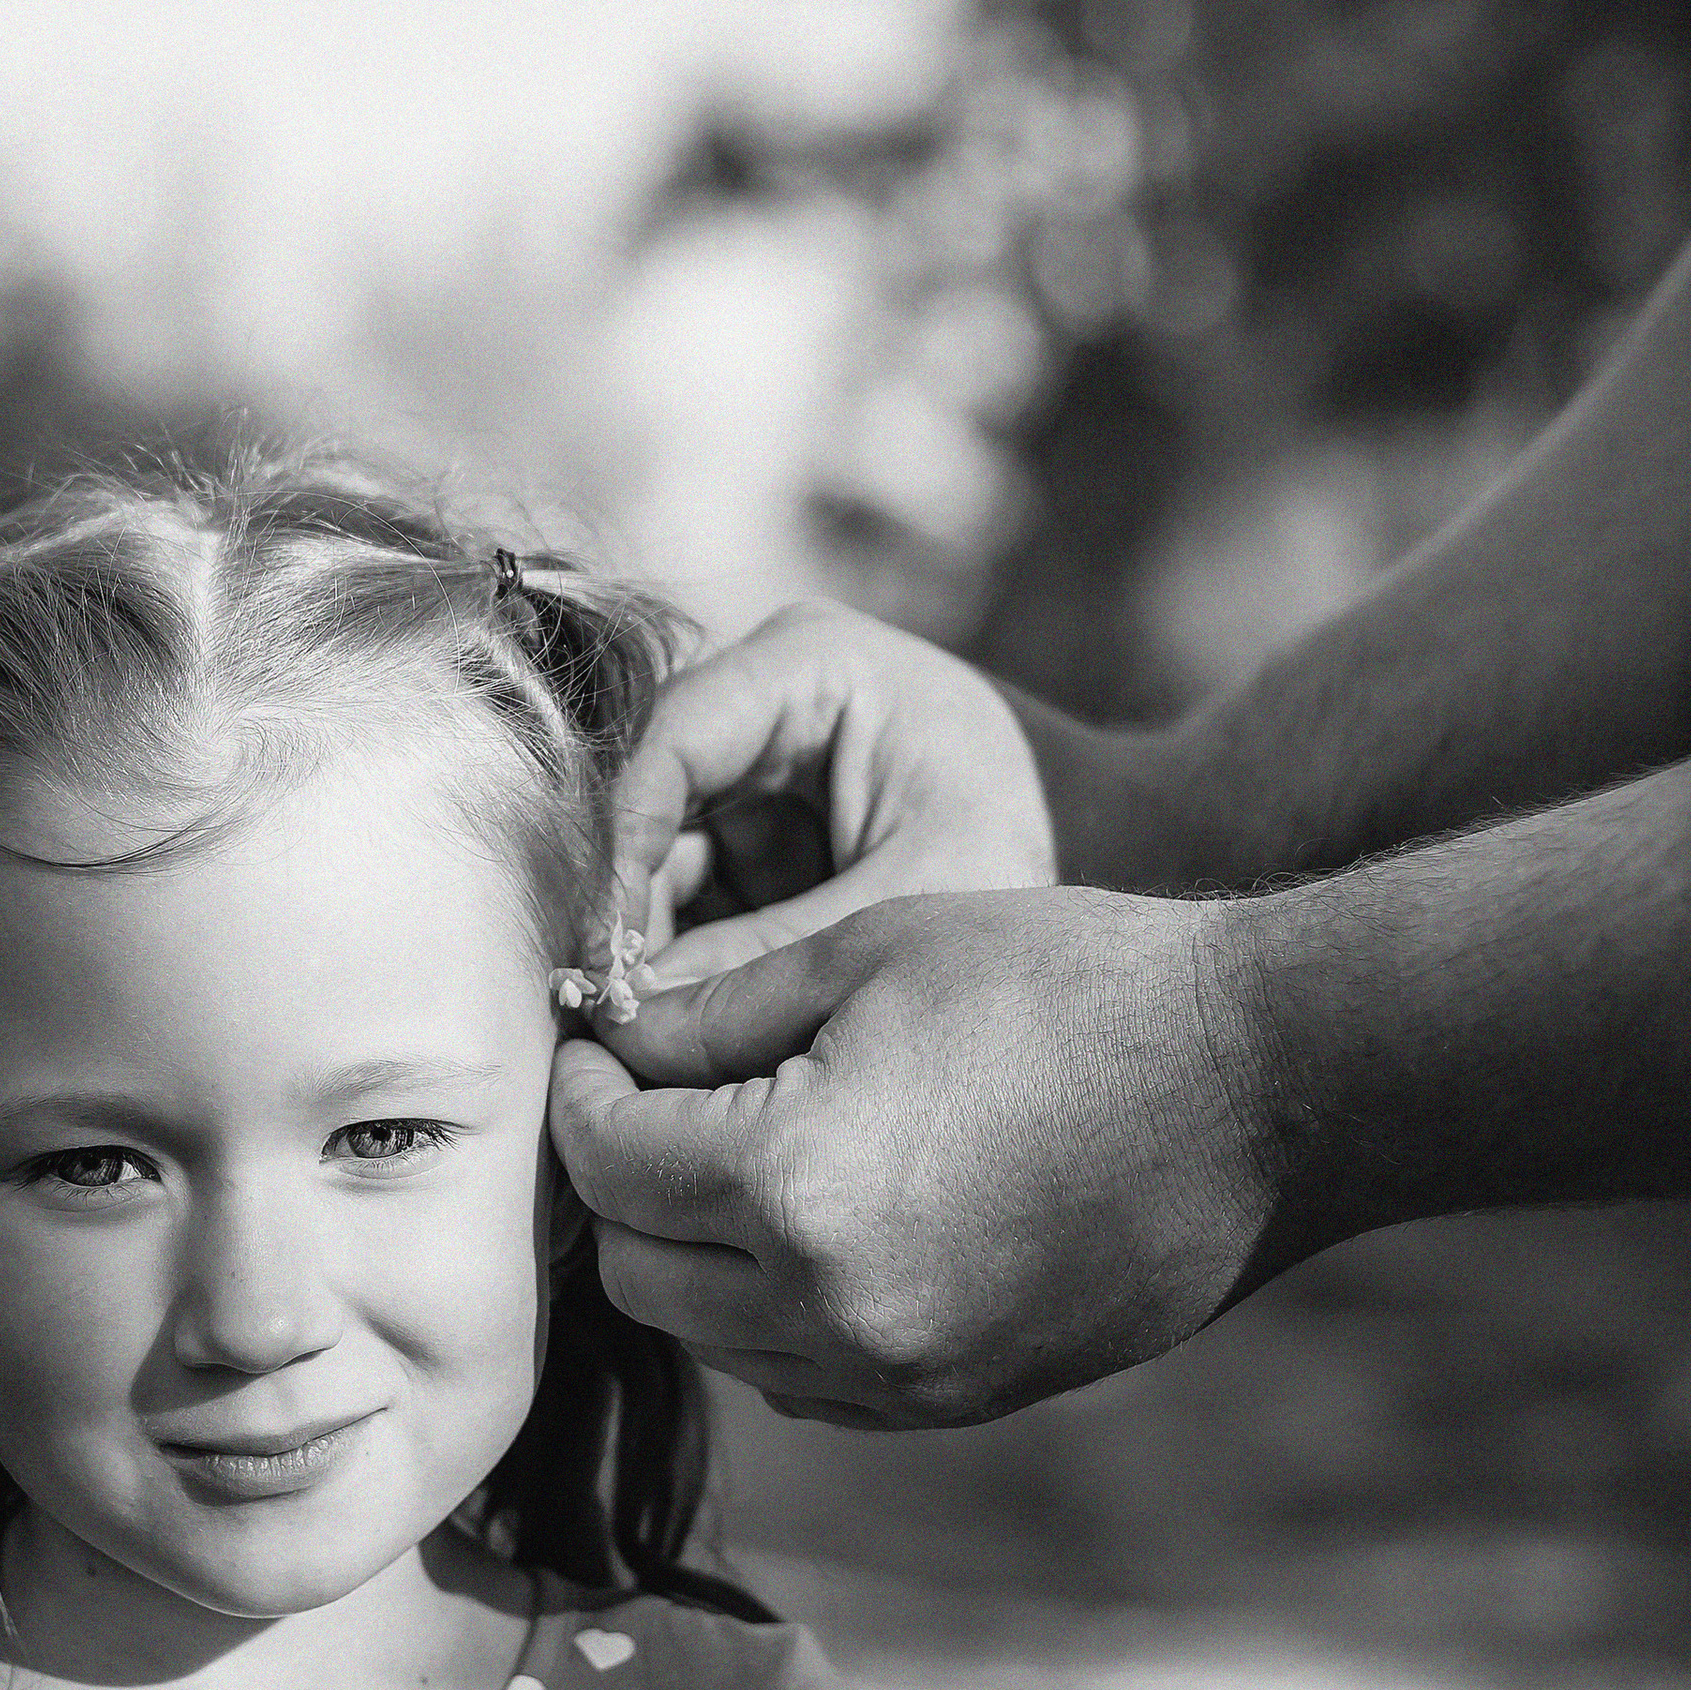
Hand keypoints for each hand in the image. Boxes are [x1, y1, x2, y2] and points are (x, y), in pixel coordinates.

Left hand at [548, 888, 1276, 1423]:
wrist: (1264, 1083)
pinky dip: (774, 1314)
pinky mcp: (957, 1400)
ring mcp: (900, 1374)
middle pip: (637, 1274)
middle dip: (620, 1185)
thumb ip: (710, 1018)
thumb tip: (606, 1046)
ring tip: (727, 1156)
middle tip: (642, 1100)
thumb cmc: (1068, 982)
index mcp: (792, 1186)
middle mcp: (831, 1309)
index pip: (607, 1165)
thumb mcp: (866, 957)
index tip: (592, 1048)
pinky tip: (816, 1226)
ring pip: (712, 1338)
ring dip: (692, 1255)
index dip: (580, 1094)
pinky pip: (803, 1378)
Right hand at [607, 603, 1055, 985]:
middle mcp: (760, 694)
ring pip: (656, 849)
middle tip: (606, 1007)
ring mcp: (752, 757)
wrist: (1091, 843)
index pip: (671, 744)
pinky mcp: (753, 820)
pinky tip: (667, 1016)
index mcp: (809, 663)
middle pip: (648, 798)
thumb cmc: (1014, 846)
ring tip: (635, 1026)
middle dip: (626, 906)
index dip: (619, 849)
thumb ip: (766, 956)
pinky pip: (686, 883)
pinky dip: (678, 949)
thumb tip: (633, 1020)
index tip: (599, 952)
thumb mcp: (903, 902)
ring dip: (645, 936)